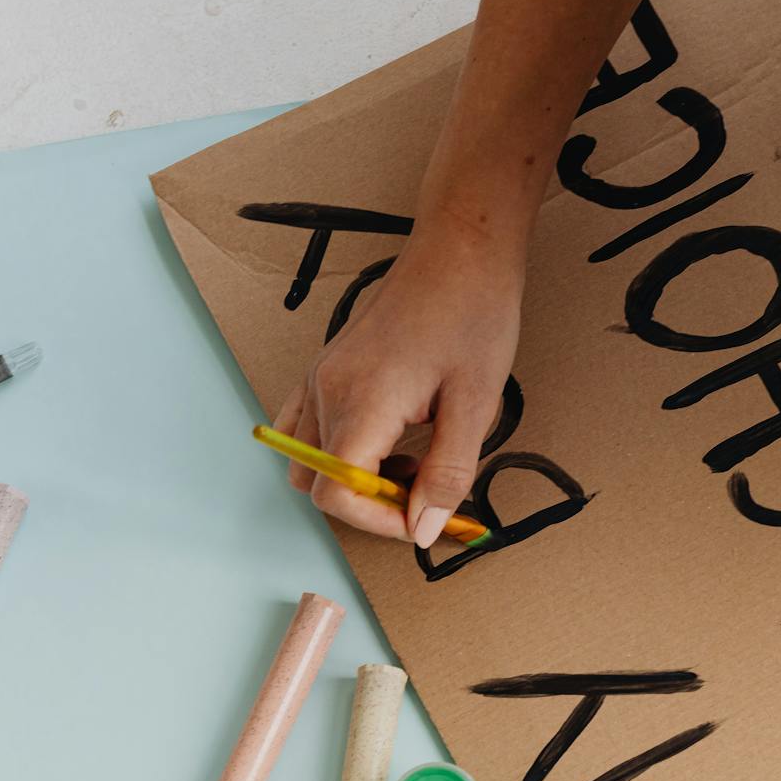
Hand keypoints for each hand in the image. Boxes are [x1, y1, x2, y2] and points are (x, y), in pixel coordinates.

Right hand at [277, 229, 521, 546]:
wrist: (461, 251)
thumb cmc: (473, 314)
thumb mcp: (476, 405)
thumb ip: (446, 474)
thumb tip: (422, 529)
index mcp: (361, 401)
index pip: (336, 495)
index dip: (380, 521)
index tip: (425, 516)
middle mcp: (326, 390)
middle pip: (321, 484)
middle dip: (374, 503)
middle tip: (429, 488)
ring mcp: (319, 377)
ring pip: (310, 462)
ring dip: (355, 479)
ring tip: (412, 460)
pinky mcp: (325, 368)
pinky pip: (304, 429)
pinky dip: (336, 452)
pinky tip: (386, 441)